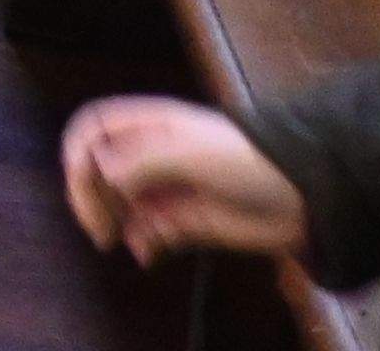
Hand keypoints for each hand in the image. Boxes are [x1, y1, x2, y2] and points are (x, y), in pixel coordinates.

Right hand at [60, 98, 306, 265]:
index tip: (82, 184)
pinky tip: (146, 253)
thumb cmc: (244, 161)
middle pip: (99, 169)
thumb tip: (99, 173)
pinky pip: (148, 232)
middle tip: (97, 228)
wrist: (302, 197)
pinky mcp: (185, 222)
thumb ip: (140, 160)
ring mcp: (168, 189)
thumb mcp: (188, 152)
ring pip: (119, 204)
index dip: (78, 151)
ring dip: (111, 222)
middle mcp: (152, 155)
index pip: (94, 128)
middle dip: (90, 196)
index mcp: (149, 126)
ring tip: (115, 242)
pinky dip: (140, 243)